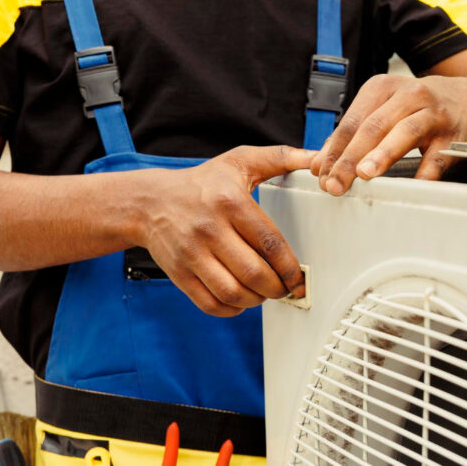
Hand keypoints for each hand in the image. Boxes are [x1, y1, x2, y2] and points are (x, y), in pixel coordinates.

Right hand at [136, 145, 312, 316]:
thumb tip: (317, 158)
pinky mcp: (178, 274)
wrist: (149, 202)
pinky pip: (209, 303)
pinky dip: (231, 309)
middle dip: (276, 288)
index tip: (299, 277)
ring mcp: (191, 254)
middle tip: (285, 288)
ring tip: (264, 293)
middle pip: (252, 272)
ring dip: (256, 300)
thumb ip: (282, 157)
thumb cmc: (202, 182)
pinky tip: (241, 300)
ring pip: (232, 292)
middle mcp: (209, 229)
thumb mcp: (240, 160)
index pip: (269, 242)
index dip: (289, 266)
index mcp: (230, 202)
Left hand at [311, 74, 466, 194]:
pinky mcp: (455, 134)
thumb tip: (318, 163)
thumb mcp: (382, 109)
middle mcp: (409, 95)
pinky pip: (438, 155)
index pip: (352, 120)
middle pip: (374, 126)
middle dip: (351, 157)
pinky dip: (426, 171)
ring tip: (365, 174)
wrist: (465, 98)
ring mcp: (434, 113)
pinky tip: (413, 185)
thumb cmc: (415, 108)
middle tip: (335, 183)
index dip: (334, 149)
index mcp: (383, 87)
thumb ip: (352, 135)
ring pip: (405, 132)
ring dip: (383, 154)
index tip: (320, 174)